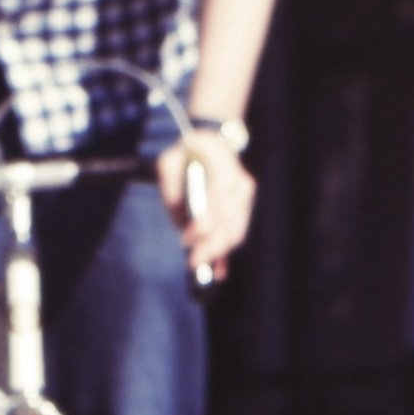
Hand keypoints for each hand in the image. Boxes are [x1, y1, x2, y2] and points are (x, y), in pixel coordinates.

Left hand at [167, 134, 255, 281]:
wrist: (211, 143)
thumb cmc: (184, 156)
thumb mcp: (168, 164)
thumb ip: (171, 190)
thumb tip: (184, 229)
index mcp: (220, 162)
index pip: (217, 197)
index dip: (204, 221)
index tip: (188, 240)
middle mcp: (238, 179)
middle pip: (228, 219)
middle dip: (212, 245)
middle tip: (194, 263)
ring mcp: (245, 193)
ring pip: (235, 230)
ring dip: (219, 252)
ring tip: (202, 270)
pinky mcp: (244, 206)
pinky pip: (237, 232)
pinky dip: (226, 252)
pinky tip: (218, 271)